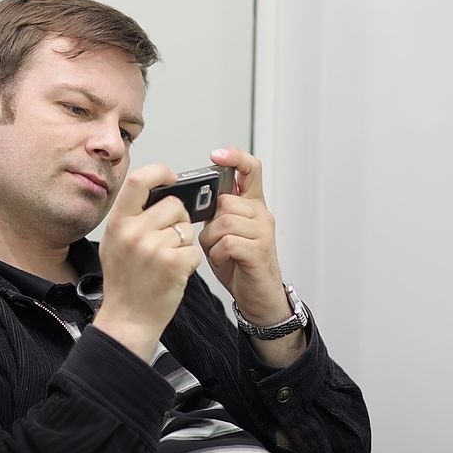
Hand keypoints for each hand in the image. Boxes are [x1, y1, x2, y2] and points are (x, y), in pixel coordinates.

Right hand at [93, 164, 202, 360]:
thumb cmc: (123, 282)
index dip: (160, 172)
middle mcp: (134, 232)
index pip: (140, 180)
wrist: (127, 318)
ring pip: (187, 228)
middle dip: (178, 219)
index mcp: (118, 223)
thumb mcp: (114, 243)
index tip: (171, 177)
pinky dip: (189, 261)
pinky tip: (174, 272)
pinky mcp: (174, 263)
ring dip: (184, 242)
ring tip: (167, 260)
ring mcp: (154, 248)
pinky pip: (194, 250)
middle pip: (174, 205)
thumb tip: (155, 192)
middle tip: (167, 240)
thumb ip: (131, 217)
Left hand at [198, 148, 288, 324]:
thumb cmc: (238, 264)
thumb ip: (215, 214)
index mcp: (251, 205)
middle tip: (214, 238)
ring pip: (225, 221)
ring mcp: (263, 232)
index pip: (250, 169)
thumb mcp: (223, 233)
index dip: (234, 158)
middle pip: (226, 200)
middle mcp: (260, 214)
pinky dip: (219, 253)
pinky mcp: (259, 252)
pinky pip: (229, 242)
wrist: (258, 296)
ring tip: (218, 251)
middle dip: (211, 221)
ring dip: (212, 239)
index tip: (216, 156)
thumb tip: (189, 201)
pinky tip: (223, 259)